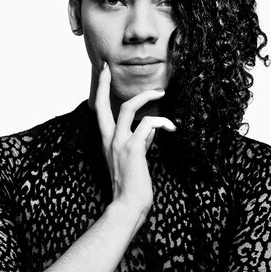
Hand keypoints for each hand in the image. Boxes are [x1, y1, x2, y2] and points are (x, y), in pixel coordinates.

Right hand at [94, 62, 176, 217]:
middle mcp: (110, 140)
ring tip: (161, 93)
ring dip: (147, 96)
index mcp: (107, 142)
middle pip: (102, 104)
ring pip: (129, 107)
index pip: (99, 112)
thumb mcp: (134, 159)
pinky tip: (171, 128)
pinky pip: (148, 124)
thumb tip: (150, 127)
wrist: (128, 205)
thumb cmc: (132, 186)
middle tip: (107, 66)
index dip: (101, 92)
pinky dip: (162, 122)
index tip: (103, 74)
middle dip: (104, 83)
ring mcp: (120, 143)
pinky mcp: (134, 148)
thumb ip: (140, 141)